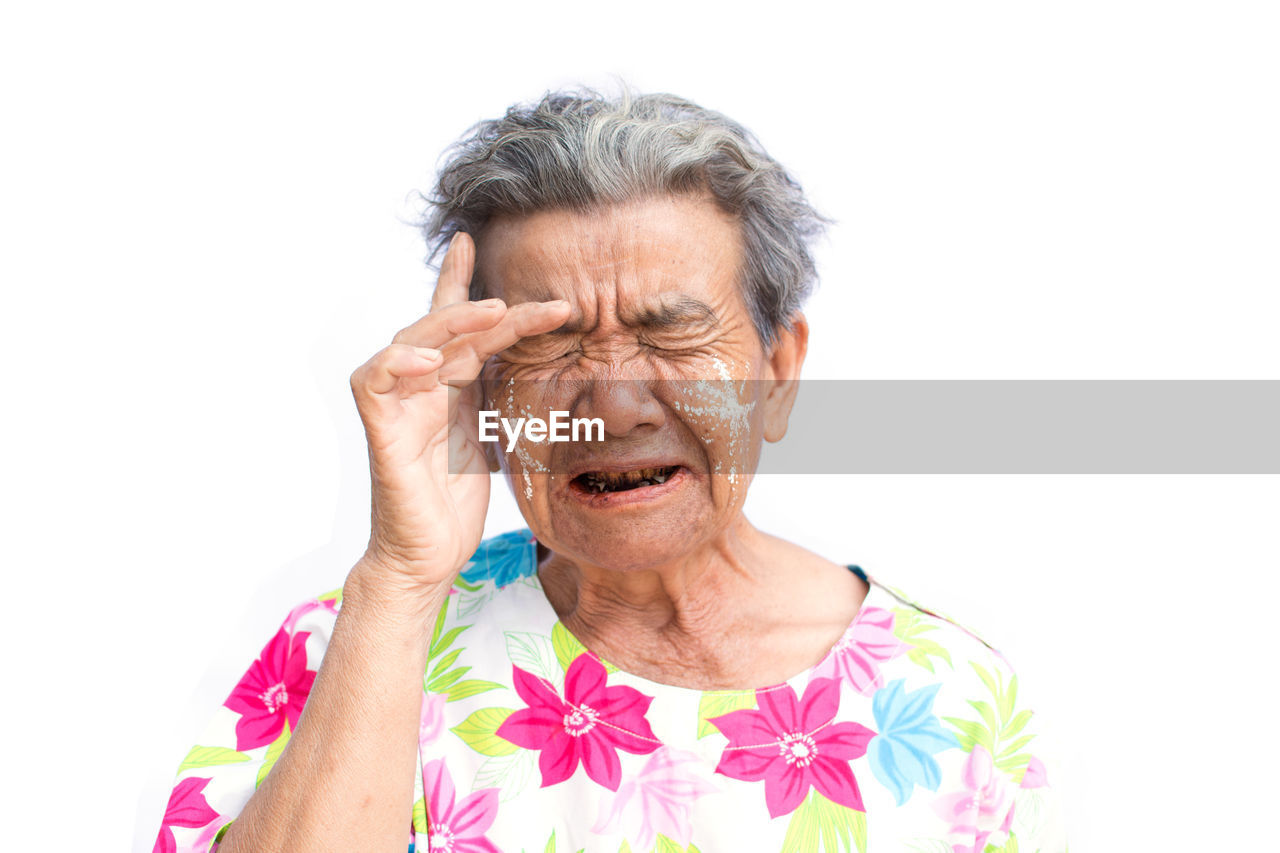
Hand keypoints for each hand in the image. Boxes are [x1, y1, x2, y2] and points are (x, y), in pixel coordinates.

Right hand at [349, 232, 569, 593]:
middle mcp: (419, 388)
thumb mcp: (491, 441)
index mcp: (447, 388)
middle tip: (520, 290)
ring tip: (491, 312)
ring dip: (450, 322)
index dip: (461, 284)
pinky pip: (375, 380)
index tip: (473, 244)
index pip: (455, 325)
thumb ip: (497, 400)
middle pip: (442, 326)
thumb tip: (535, 366)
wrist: (426, 557)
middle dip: (475, 297)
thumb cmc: (454, 507)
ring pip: (412, 340)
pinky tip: (431, 357)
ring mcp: (397, 405)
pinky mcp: (380, 429)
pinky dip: (398, 362)